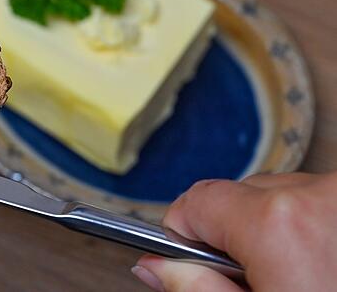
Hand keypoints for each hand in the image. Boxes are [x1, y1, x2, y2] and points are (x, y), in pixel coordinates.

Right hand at [131, 172, 336, 290]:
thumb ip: (199, 290)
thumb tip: (156, 265)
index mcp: (278, 226)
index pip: (197, 202)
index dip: (187, 236)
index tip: (198, 264)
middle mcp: (320, 196)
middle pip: (243, 195)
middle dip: (239, 233)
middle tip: (266, 282)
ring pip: (288, 196)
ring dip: (284, 228)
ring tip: (312, 275)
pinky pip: (324, 201)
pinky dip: (319, 226)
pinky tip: (330, 263)